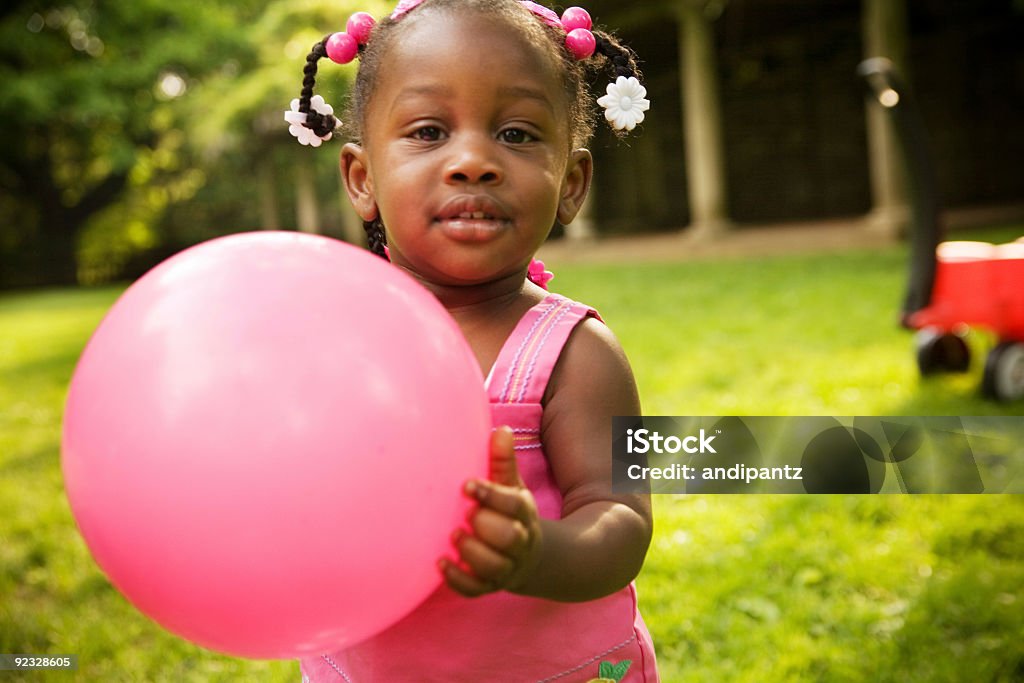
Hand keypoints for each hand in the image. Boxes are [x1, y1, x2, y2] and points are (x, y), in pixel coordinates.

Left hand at [440, 426, 541, 596]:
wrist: (529, 555)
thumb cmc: (510, 512)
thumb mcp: (512, 486)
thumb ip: (503, 461)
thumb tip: (500, 429)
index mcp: (523, 513)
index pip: (514, 505)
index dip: (492, 495)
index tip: (467, 485)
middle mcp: (518, 542)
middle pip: (509, 538)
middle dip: (487, 526)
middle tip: (466, 513)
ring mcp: (505, 567)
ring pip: (493, 567)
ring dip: (472, 553)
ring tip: (453, 536)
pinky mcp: (489, 586)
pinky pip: (475, 590)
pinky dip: (458, 580)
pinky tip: (440, 564)